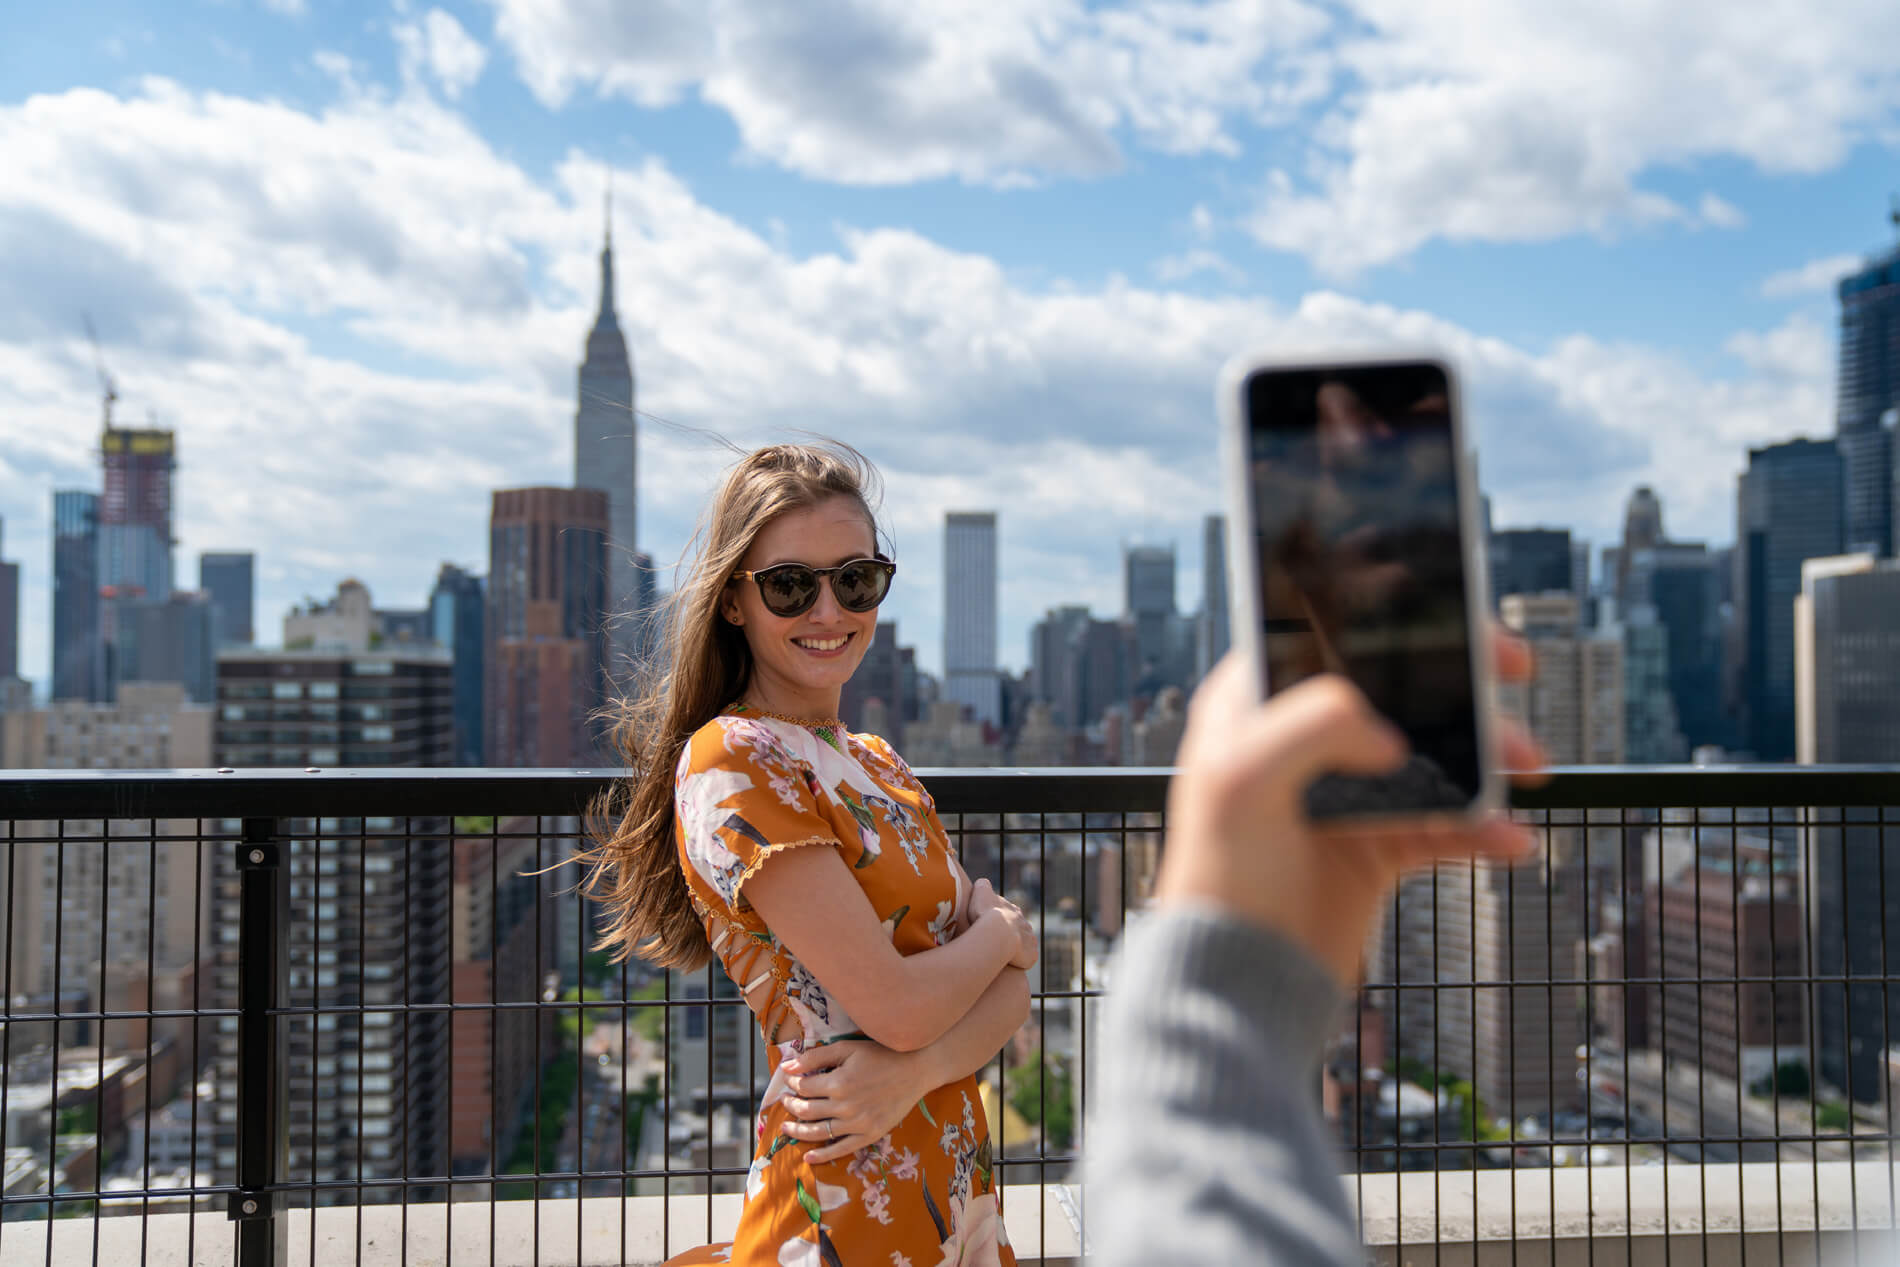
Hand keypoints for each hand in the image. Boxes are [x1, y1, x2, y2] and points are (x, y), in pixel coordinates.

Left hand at [776, 1040, 935, 1163]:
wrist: (916, 1070)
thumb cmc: (881, 1055)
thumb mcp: (847, 1048)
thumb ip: (815, 1056)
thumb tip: (787, 1066)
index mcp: (838, 1083)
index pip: (804, 1087)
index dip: (792, 1084)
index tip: (789, 1081)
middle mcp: (845, 1106)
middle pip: (807, 1111)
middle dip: (791, 1106)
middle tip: (785, 1101)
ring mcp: (857, 1124)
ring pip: (819, 1132)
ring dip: (798, 1131)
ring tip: (786, 1127)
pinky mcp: (870, 1135)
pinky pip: (842, 1149)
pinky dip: (823, 1155)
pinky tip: (809, 1157)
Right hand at [969, 878, 1037, 969]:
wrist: (998, 934)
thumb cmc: (986, 914)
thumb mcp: (981, 894)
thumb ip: (982, 886)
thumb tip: (982, 882)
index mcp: (1013, 910)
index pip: (1009, 913)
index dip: (1000, 918)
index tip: (992, 923)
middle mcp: (1025, 924)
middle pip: (1019, 928)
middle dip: (1012, 933)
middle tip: (999, 940)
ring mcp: (1029, 940)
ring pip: (1025, 943)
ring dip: (1017, 947)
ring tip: (1005, 954)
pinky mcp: (1031, 955)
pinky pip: (1028, 958)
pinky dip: (1021, 960)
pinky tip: (1012, 964)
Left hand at [1155, 627, 1545, 985]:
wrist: (1238, 982)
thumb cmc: (1220, 877)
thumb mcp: (1242, 779)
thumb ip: (1315, 724)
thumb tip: (1390, 734)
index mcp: (1256, 703)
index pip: (1330, 634)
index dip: (1392, 614)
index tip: (1454, 615)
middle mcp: (1300, 741)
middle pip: (1397, 687)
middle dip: (1462, 680)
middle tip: (1515, 669)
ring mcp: (1341, 793)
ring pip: (1432, 753)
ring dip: (1488, 755)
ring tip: (1531, 768)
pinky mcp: (1373, 848)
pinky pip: (1446, 824)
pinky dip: (1484, 828)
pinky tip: (1512, 840)